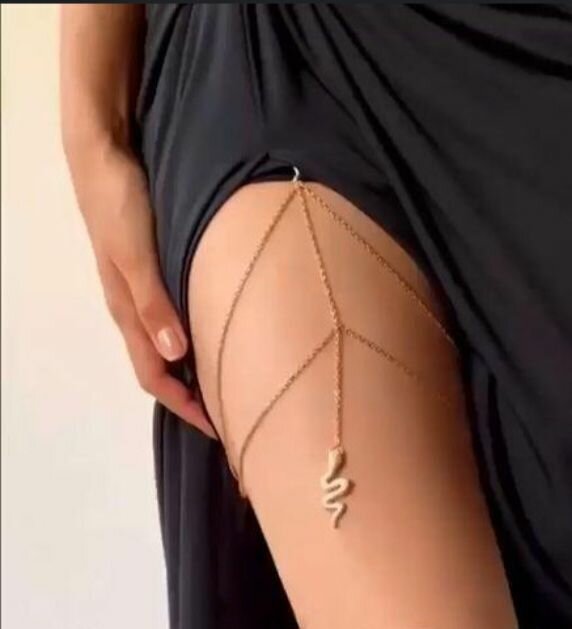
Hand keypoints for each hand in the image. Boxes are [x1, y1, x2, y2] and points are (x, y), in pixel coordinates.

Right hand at [71, 144, 216, 438]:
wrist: (103, 156)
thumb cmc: (119, 205)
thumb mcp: (137, 254)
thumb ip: (154, 302)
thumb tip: (177, 354)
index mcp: (129, 311)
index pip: (155, 375)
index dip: (185, 406)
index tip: (221, 429)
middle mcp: (136, 308)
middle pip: (162, 366)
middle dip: (193, 395)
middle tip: (233, 412)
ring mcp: (145, 289)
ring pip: (170, 343)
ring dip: (197, 368)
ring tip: (234, 381)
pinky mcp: (156, 270)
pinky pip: (176, 317)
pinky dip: (197, 337)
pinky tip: (220, 332)